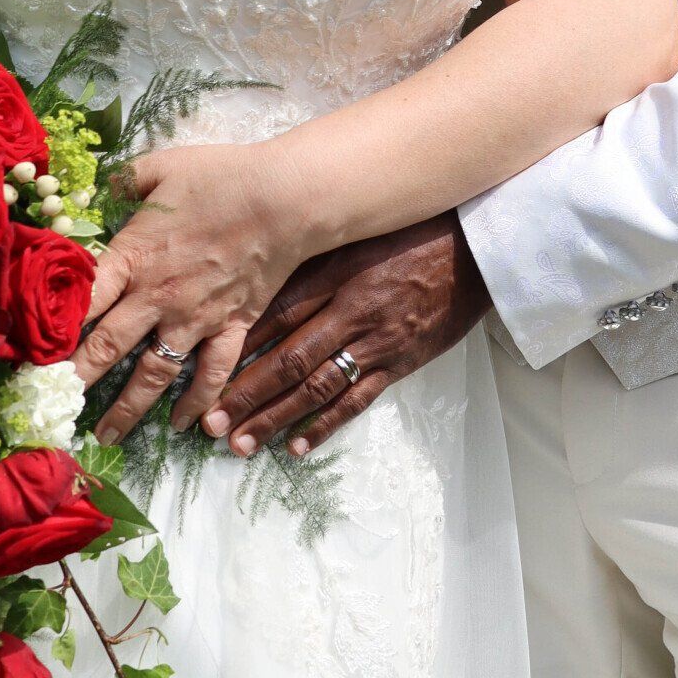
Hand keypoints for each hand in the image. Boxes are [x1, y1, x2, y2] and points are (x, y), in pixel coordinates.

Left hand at [75, 138, 304, 441]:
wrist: (284, 198)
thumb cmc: (221, 177)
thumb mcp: (160, 167)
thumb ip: (123, 180)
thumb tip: (98, 185)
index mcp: (133, 256)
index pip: (83, 303)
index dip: (54, 331)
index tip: (33, 355)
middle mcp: (157, 296)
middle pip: (106, 347)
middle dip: (77, 380)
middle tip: (55, 407)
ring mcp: (195, 318)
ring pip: (152, 374)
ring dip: (127, 408)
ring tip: (105, 435)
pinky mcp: (231, 327)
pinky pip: (211, 374)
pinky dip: (198, 403)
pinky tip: (184, 426)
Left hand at [200, 216, 486, 457]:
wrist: (477, 248)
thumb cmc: (411, 230)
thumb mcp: (356, 230)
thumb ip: (310, 251)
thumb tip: (254, 272)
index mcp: (336, 271)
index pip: (275, 313)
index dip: (236, 344)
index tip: (200, 368)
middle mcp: (352, 309)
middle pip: (289, 358)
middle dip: (245, 393)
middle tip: (207, 423)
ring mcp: (377, 340)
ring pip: (317, 387)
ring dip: (275, 418)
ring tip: (239, 443)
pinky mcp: (401, 362)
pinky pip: (358, 399)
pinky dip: (325, 426)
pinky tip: (295, 447)